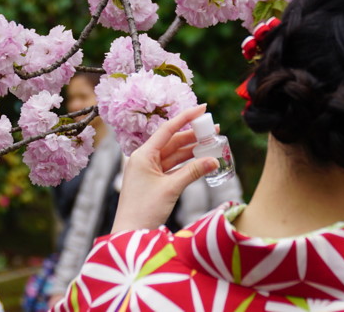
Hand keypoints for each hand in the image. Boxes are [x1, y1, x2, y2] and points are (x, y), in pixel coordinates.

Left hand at [111, 105, 219, 232]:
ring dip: (192, 150)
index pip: (167, 130)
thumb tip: (214, 160)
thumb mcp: (171, 188)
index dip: (186, 117)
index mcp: (143, 155)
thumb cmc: (144, 210)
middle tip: (214, 130)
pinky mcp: (154, 181)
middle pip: (173, 141)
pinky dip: (187, 164)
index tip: (203, 108)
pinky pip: (173, 167)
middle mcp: (145, 159)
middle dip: (194, 135)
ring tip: (212, 144)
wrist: (130, 234)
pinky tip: (201, 160)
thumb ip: (193, 172)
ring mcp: (149, 170)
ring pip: (174, 154)